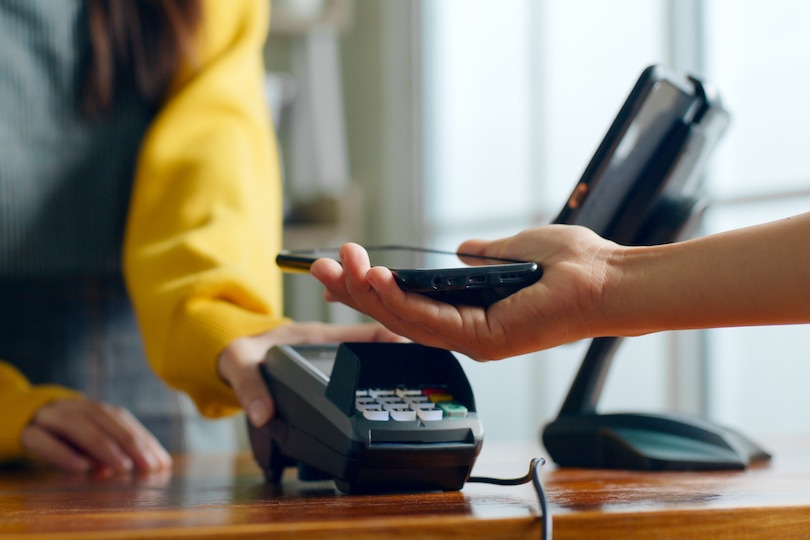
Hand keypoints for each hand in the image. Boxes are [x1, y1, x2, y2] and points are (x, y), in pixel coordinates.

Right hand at [21, 399, 172, 473]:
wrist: (24, 420)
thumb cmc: (67, 436)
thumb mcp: (90, 442)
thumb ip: (111, 451)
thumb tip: (135, 465)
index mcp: (95, 409)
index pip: (124, 421)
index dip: (144, 441)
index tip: (161, 463)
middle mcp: (75, 408)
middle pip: (105, 420)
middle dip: (130, 443)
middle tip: (148, 466)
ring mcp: (50, 417)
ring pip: (76, 425)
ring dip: (102, 446)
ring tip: (122, 467)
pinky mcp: (28, 432)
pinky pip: (44, 441)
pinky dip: (62, 453)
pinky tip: (81, 468)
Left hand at [217, 321, 405, 427]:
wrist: (234, 355)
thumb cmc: (239, 351)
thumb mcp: (240, 363)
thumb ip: (250, 386)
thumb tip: (263, 414)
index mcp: (318, 335)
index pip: (364, 331)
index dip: (392, 338)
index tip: (414, 351)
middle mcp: (332, 345)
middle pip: (380, 346)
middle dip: (404, 355)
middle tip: (426, 373)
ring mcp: (335, 359)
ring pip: (376, 360)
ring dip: (397, 368)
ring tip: (420, 386)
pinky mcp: (333, 373)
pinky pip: (365, 372)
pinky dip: (382, 381)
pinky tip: (395, 397)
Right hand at [310, 225, 620, 359]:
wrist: (608, 279)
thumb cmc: (570, 266)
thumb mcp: (513, 250)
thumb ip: (484, 255)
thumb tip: (462, 251)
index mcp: (470, 312)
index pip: (408, 305)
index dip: (371, 288)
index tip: (342, 266)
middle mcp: (467, 331)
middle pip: (396, 315)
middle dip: (355, 292)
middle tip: (319, 267)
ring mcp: (474, 339)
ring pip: (405, 320)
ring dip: (368, 294)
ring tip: (338, 268)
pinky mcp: (484, 339)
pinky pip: (430, 321)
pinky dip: (399, 301)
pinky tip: (375, 280)